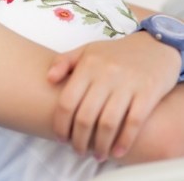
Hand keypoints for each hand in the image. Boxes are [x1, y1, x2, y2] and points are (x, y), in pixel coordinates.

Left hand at [47, 31, 180, 161]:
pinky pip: (133, 122)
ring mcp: (127, 85)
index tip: (61, 137)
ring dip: (100, 144)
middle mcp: (105, 75)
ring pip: (108, 123)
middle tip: (78, 150)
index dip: (61, 123)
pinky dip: (124, 141)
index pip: (67, 100)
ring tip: (96, 154)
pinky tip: (117, 151)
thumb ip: (64, 61)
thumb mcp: (87, 51)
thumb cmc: (115, 53)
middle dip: (79, 139)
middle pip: (85, 115)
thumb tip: (48, 78)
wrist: (153, 46)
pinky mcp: (147, 93)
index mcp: (87, 66)